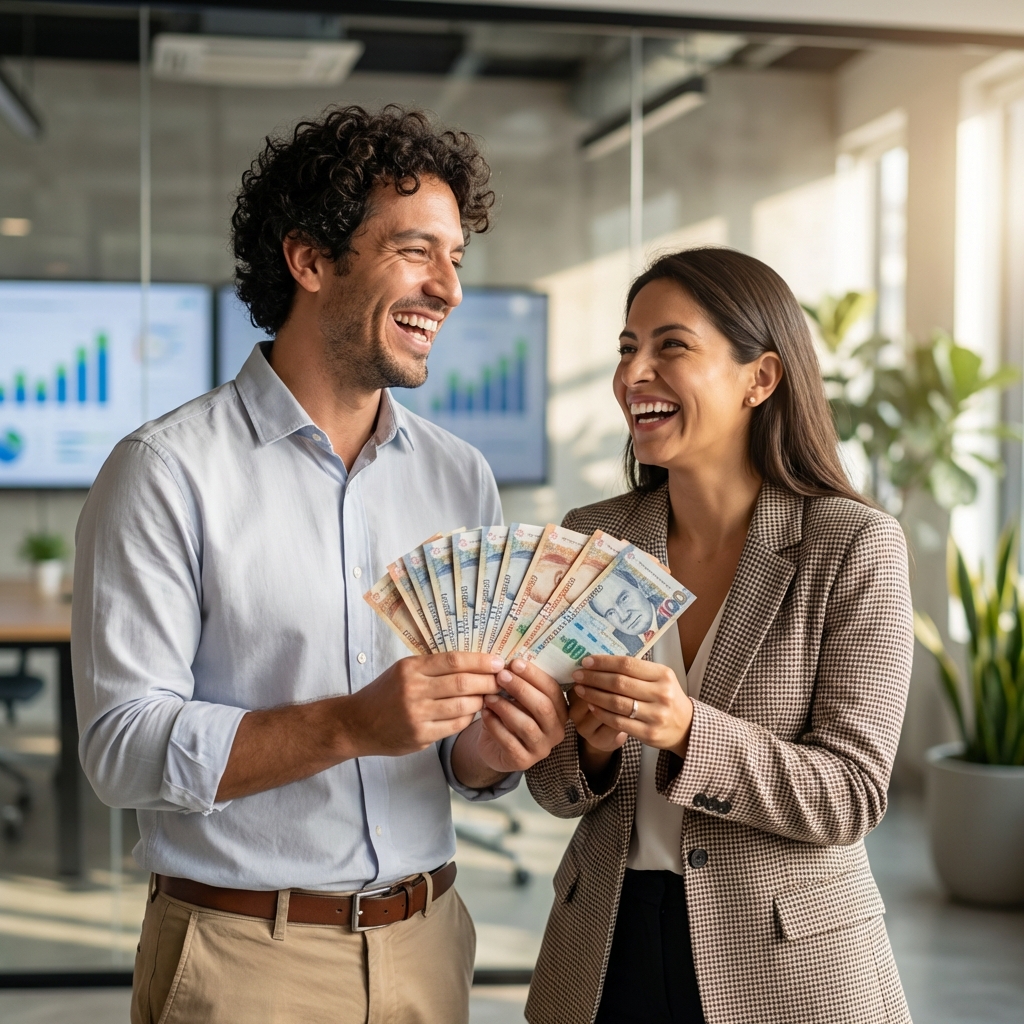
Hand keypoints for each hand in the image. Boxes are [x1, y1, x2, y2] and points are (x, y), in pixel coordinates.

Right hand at [341, 652, 502, 757]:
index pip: (453, 661)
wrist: (357, 724)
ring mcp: (416, 715)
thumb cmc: (385, 693)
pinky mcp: (419, 736)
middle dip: (488, 681)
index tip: (498, 661)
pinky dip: (468, 717)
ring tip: (490, 696)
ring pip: (463, 706)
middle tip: (502, 680)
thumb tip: (475, 662)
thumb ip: (433, 667)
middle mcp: (413, 690)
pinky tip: (473, 712)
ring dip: (482, 701)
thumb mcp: (404, 670)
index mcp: (410, 668)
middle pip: (462, 683)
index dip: (480, 661)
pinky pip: (455, 725)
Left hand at [472, 658, 568, 772]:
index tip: (514, 662)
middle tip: (501, 676)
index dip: (534, 675)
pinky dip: (495, 726)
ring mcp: (541, 749)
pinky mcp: (523, 762)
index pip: (552, 689)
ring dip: (505, 707)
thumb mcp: (516, 698)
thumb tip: (508, 661)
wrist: (493, 746)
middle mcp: (556, 731)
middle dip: (521, 688)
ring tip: (488, 696)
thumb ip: (519, 683)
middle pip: (543, 707)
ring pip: (527, 725)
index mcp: (560, 710)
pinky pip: (510, 742)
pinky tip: (485, 713)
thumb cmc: (508, 715)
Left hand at [572, 655, 693, 758]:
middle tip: (578, 674)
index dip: (604, 662)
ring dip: (594, 695)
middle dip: (594, 678)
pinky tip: (591, 706)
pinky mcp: (649, 733)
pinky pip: (618, 722)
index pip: (628, 664)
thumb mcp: (660, 678)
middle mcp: (661, 694)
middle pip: (620, 683)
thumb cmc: (667, 697)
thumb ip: (636, 670)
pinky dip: (602, 713)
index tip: (586, 661)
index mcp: (663, 675)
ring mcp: (656, 715)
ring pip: (617, 702)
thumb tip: (602, 660)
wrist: (686, 727)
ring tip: (580, 689)